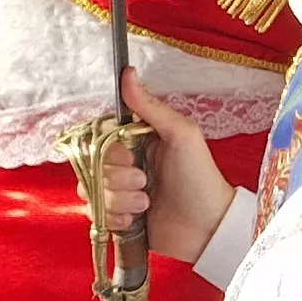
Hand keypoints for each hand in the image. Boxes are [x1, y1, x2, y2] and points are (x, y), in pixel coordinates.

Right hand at [99, 71, 237, 266]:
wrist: (209, 228)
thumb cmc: (200, 178)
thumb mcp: (182, 135)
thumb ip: (151, 107)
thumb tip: (128, 72)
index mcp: (137, 140)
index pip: (100, 136)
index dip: (108, 149)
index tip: (129, 157)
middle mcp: (125, 164)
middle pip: (93, 165)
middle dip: (117, 178)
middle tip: (144, 182)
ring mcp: (120, 191)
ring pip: (92, 191)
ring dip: (118, 200)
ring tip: (145, 204)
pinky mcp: (118, 217)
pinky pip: (96, 215)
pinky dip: (115, 218)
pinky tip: (136, 219)